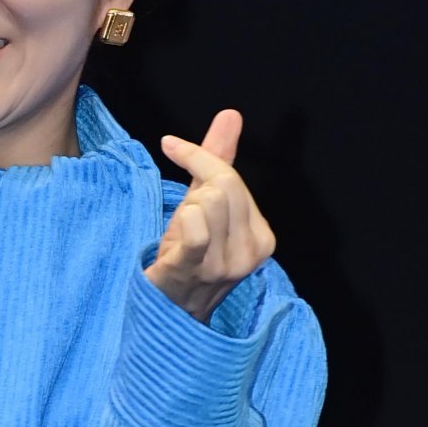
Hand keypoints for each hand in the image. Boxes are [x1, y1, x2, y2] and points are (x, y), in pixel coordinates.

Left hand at [146, 109, 275, 322]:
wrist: (165, 312)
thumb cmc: (185, 256)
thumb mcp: (205, 206)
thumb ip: (220, 159)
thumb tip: (231, 114)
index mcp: (262, 238)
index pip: (233, 179)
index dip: (200, 158)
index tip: (172, 146)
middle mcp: (250, 254)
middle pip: (223, 187)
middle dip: (194, 189)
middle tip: (182, 214)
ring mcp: (224, 267)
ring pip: (207, 202)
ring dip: (184, 210)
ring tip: (179, 234)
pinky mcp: (193, 272)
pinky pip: (195, 231)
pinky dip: (182, 221)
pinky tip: (172, 236)